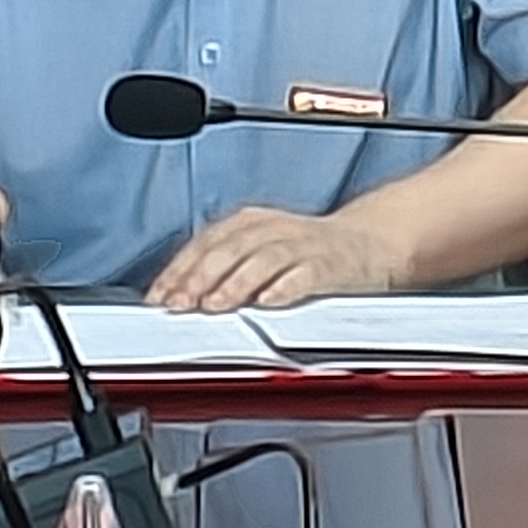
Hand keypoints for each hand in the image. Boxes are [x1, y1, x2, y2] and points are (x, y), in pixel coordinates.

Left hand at [145, 205, 407, 312]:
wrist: (369, 242)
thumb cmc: (305, 253)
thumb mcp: (259, 249)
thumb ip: (222, 268)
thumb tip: (175, 297)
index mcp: (249, 223)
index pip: (204, 242)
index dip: (178, 269)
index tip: (157, 297)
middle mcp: (272, 229)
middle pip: (228, 248)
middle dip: (199, 277)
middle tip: (179, 304)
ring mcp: (302, 245)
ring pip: (262, 258)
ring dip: (235, 282)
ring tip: (214, 304)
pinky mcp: (329, 264)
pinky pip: (305, 274)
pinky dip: (284, 287)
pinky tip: (268, 302)